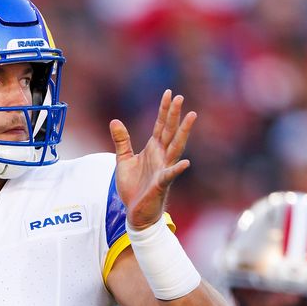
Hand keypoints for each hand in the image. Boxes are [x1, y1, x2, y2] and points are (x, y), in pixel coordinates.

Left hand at [110, 91, 195, 229]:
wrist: (136, 212)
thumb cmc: (133, 187)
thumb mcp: (123, 160)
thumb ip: (121, 141)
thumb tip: (114, 121)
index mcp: (153, 149)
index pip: (161, 125)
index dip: (164, 110)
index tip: (169, 93)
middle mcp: (161, 156)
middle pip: (170, 131)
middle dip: (174, 114)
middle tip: (180, 97)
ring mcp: (163, 169)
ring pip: (175, 147)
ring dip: (183, 133)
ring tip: (191, 116)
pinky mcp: (161, 184)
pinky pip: (170, 175)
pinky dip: (177, 169)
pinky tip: (185, 163)